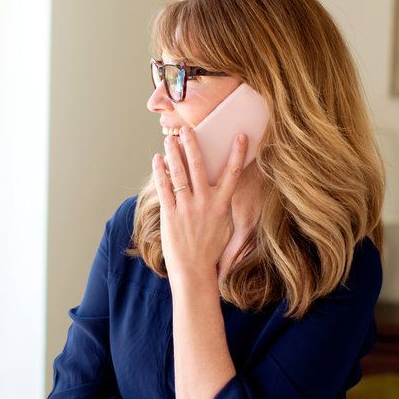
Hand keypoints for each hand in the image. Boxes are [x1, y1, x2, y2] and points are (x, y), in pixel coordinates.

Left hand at [152, 129, 247, 281]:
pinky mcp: (170, 214)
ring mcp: (187, 208)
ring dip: (173, 153)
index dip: (238, 153)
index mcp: (222, 205)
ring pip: (179, 173)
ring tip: (169, 139)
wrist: (194, 270)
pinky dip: (160, 172)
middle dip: (192, 144)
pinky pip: (164, 188)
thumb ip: (222, 205)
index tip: (240, 136)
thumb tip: (222, 190)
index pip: (232, 173)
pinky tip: (157, 160)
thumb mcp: (225, 226)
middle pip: (198, 166)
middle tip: (186, 128)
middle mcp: (205, 203)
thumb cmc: (211, 249)